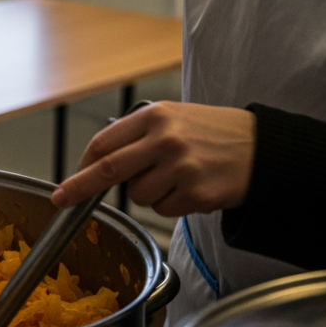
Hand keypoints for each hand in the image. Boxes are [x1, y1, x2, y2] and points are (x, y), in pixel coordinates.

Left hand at [50, 101, 255, 216]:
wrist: (264, 148)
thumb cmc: (213, 132)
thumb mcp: (174, 117)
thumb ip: (137, 134)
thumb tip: (98, 160)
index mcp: (155, 117)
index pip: (104, 142)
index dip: (83, 164)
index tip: (70, 177)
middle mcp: (165, 140)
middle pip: (108, 170)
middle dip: (79, 187)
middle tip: (61, 199)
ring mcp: (181, 168)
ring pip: (138, 195)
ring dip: (149, 194)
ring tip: (176, 178)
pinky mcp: (196, 193)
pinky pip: (164, 209)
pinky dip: (172, 204)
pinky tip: (192, 188)